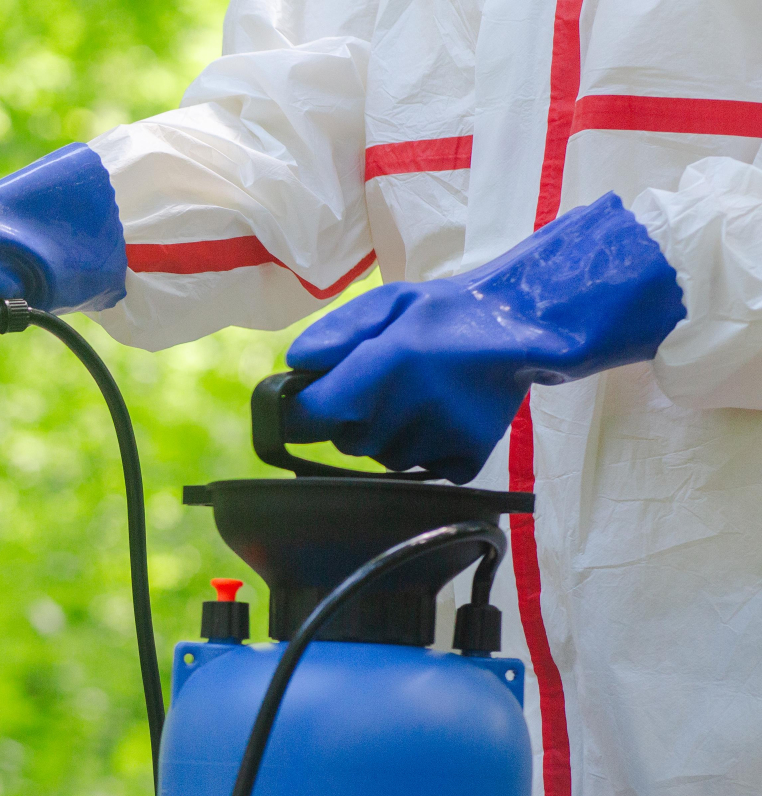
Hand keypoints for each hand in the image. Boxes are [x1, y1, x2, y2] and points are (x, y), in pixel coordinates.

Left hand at [286, 193, 685, 482]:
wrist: (525, 327)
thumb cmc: (445, 312)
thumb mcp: (386, 303)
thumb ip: (335, 334)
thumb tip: (294, 368)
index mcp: (383, 367)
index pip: (309, 417)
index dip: (298, 414)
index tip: (303, 404)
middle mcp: (408, 412)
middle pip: (345, 441)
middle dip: (351, 418)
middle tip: (383, 385)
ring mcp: (439, 442)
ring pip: (382, 458)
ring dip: (387, 435)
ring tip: (417, 397)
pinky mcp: (465, 461)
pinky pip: (421, 470)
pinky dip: (424, 449)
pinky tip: (440, 418)